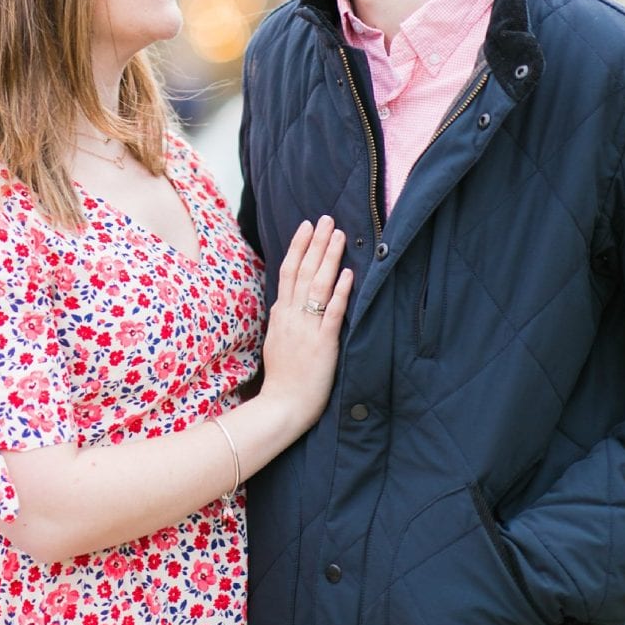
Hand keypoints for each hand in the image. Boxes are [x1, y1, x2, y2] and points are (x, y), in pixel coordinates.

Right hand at [259, 218, 353, 436]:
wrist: (282, 406)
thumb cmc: (283, 378)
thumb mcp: (277, 341)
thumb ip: (284, 318)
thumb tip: (287, 299)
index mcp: (281, 314)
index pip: (288, 271)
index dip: (298, 246)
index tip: (307, 226)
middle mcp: (291, 316)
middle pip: (303, 271)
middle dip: (316, 243)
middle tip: (326, 218)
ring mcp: (306, 329)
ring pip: (317, 285)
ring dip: (328, 258)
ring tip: (338, 235)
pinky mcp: (323, 344)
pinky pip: (332, 313)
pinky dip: (340, 292)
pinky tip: (347, 274)